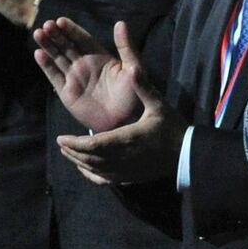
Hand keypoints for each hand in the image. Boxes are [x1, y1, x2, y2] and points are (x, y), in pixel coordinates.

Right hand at [35, 18, 143, 133]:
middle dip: (57, 35)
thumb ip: (126, 46)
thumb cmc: (134, 94)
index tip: (61, 20)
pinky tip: (38, 53)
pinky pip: (54, 76)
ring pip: (58, 58)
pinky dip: (46, 65)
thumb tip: (120, 22)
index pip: (83, 39)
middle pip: (67, 46)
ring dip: (48, 46)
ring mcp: (75, 78)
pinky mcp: (67, 93)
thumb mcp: (133, 67)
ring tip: (38, 33)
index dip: (72, 30)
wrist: (126, 121)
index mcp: (101, 57)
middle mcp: (85, 65)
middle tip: (47, 24)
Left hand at [54, 74, 184, 185]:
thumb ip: (142, 87)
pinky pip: (104, 180)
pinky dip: (90, 175)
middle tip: (61, 143)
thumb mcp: (158, 104)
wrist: (187, 154)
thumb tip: (131, 68)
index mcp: (126, 139)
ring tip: (68, 153)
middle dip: (72, 151)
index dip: (74, 143)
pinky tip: (85, 168)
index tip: (60, 138)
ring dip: (78, 162)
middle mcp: (122, 158)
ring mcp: (125, 170)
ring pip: (94, 170)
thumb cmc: (172, 128)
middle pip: (88, 158)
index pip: (92, 145)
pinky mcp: (129, 177)